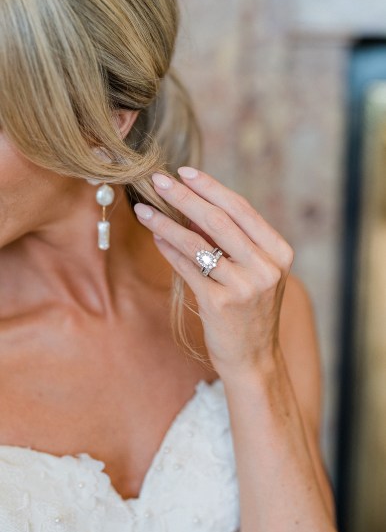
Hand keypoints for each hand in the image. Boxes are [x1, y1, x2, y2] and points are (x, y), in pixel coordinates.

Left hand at [133, 167, 293, 378]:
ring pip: (198, 243)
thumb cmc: (251, 311)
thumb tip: (192, 209)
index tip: (186, 172)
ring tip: (144, 208)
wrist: (254, 359)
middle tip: (159, 180)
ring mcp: (244, 287)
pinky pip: (187, 268)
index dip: (211, 187)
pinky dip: (169, 249)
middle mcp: (265, 267)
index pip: (242, 209)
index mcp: (279, 252)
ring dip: (167, 222)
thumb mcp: (256, 272)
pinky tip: (155, 236)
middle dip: (185, 196)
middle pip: (219, 220)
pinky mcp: (219, 304)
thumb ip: (233, 241)